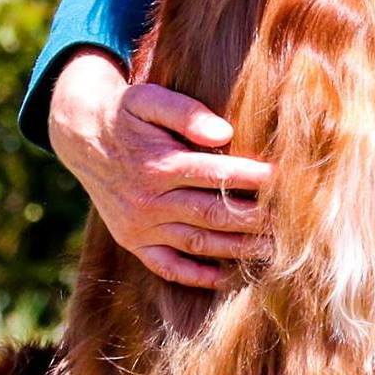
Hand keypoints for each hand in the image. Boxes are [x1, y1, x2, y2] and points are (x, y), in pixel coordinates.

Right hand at [47, 46, 272, 289]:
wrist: (82, 135)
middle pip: (212, 214)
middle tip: (292, 222)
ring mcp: (139, 226)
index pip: (217, 175)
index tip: (286, 180)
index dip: (254, 179)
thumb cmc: (127, 112)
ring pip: (197, 243)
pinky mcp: (133, 241)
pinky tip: (227, 276)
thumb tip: (224, 132)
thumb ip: (185, 112)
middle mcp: (148, 201)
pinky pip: (166, 266)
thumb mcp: (149, 98)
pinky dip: (196, 275)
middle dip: (254, 219)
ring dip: (236, 250)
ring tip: (274, 250)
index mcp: (158, 165)